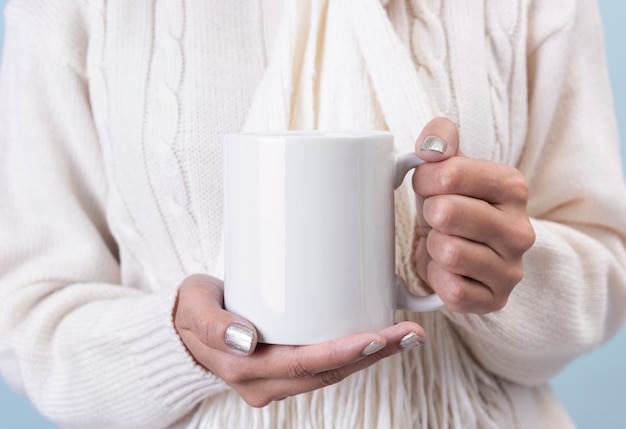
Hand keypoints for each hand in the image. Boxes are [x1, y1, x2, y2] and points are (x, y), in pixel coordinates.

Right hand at [173, 274, 425, 406]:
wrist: (178, 330)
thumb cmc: (189, 312)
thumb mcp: (194, 307)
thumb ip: (214, 324)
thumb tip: (247, 339)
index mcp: (246, 369)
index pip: (305, 365)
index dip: (344, 354)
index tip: (378, 337)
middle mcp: (266, 382)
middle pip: (329, 372)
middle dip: (373, 354)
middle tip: (409, 332)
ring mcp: (276, 380)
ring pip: (332, 373)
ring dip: (371, 356)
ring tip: (405, 335)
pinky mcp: (283, 369)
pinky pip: (323, 367)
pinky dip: (353, 354)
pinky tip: (377, 338)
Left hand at [412, 118, 535, 313]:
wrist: (461, 252)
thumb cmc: (452, 204)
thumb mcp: (447, 166)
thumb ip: (440, 139)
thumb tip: (432, 144)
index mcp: (512, 187)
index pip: (448, 173)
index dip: (425, 180)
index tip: (430, 187)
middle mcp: (521, 230)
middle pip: (446, 213)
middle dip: (429, 215)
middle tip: (437, 219)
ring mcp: (511, 269)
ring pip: (448, 252)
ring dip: (432, 247)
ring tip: (443, 243)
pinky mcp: (496, 300)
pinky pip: (452, 291)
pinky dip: (437, 278)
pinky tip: (445, 270)